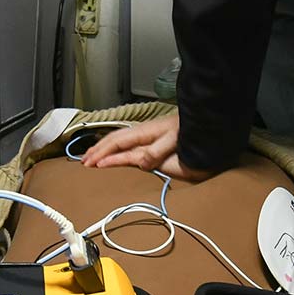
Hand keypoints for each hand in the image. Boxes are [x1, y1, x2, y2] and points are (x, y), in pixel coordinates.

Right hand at [79, 113, 210, 181]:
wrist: (209, 132)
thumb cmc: (193, 134)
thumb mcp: (175, 141)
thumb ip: (157, 151)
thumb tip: (139, 162)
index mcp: (145, 133)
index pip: (117, 143)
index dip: (102, 152)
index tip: (90, 162)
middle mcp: (143, 137)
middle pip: (114, 142)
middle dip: (98, 151)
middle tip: (84, 162)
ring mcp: (147, 141)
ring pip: (120, 144)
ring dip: (104, 151)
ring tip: (92, 158)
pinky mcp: (154, 147)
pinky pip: (130, 150)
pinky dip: (117, 154)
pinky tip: (113, 158)